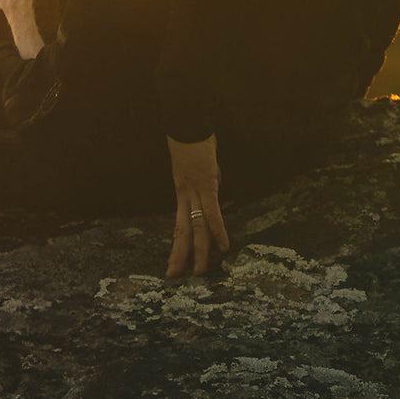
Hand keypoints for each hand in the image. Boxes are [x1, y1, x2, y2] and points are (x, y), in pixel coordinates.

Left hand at [165, 134, 229, 276]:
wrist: (185, 120)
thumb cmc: (192, 137)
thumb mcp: (199, 163)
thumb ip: (206, 178)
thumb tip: (214, 187)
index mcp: (182, 191)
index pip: (181, 224)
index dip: (179, 244)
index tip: (175, 264)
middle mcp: (185, 195)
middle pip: (183, 230)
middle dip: (181, 256)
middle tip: (176, 277)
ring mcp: (195, 190)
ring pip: (197, 226)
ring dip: (200, 251)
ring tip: (200, 272)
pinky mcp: (206, 183)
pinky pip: (212, 211)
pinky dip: (218, 229)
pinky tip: (223, 247)